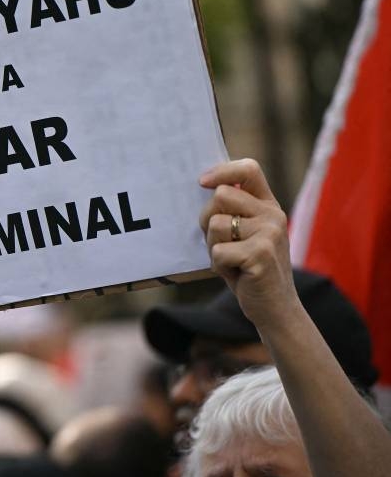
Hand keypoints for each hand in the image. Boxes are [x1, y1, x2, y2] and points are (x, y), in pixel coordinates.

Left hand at [198, 158, 297, 327]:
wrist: (275, 307)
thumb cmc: (249, 268)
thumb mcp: (243, 234)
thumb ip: (231, 210)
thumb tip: (204, 184)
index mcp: (268, 205)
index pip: (249, 169)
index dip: (223, 170)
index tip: (202, 182)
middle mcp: (273, 215)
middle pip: (220, 196)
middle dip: (208, 220)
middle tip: (222, 243)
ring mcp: (270, 233)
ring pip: (215, 224)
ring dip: (213, 246)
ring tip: (232, 260)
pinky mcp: (261, 254)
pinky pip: (218, 250)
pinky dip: (218, 265)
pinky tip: (236, 273)